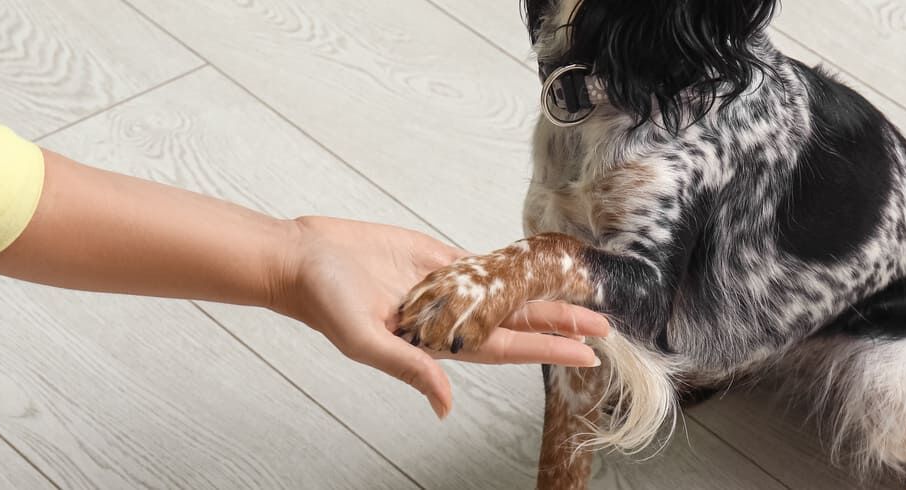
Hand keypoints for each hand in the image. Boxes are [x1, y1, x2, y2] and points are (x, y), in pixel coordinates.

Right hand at [268, 217, 609, 417]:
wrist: (301, 259)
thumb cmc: (324, 302)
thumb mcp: (365, 341)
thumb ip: (408, 369)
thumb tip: (444, 405)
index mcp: (436, 343)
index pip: (506, 349)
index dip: (548, 350)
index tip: (586, 353)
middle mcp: (448, 319)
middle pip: (517, 323)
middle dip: (559, 325)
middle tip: (604, 327)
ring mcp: (445, 288)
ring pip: (507, 293)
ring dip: (543, 296)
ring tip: (584, 298)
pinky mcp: (435, 261)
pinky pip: (483, 266)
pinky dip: (513, 267)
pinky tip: (540, 269)